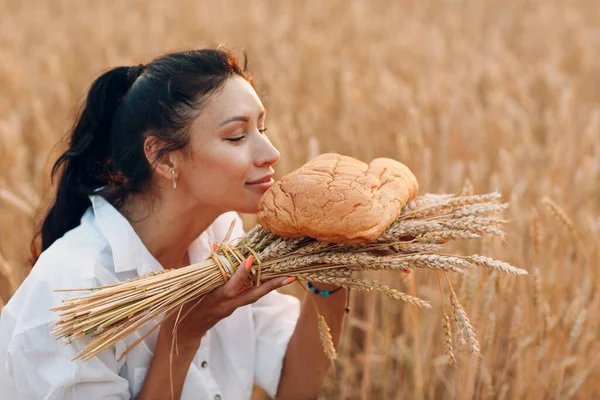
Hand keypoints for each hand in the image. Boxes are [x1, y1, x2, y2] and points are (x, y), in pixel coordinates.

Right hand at [162, 255, 294, 343]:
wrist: (186, 329)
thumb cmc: (186, 303)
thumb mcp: (191, 285)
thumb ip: (205, 268)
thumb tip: (217, 247)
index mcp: (214, 298)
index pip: (231, 285)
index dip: (240, 274)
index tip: (250, 259)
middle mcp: (227, 304)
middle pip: (253, 295)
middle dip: (271, 286)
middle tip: (289, 277)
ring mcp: (232, 307)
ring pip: (253, 296)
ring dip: (270, 286)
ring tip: (286, 276)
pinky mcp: (233, 307)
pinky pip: (248, 295)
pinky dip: (258, 287)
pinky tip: (268, 279)